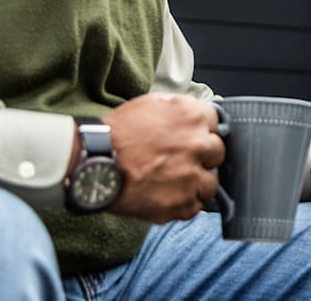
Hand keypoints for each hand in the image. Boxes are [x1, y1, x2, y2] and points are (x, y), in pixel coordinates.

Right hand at [101, 93, 222, 222]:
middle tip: (180, 161)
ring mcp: (192, 176)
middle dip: (202, 157)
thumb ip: (181, 109)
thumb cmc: (117, 132)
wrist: (93, 162)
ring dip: (196, 184)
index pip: (217, 124)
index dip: (203, 132)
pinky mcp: (182, 203)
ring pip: (210, 184)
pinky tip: (164, 195)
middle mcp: (198, 145)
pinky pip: (195, 207)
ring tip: (172, 182)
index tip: (193, 139)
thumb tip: (197, 117)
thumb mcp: (152, 104)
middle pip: (218, 154)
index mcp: (193, 116)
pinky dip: (182, 204)